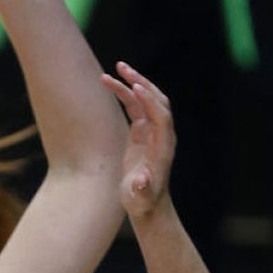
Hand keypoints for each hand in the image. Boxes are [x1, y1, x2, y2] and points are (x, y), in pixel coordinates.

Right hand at [100, 61, 175, 217]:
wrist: (147, 204)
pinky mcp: (141, 132)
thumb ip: (141, 189)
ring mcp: (152, 132)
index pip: (162, 117)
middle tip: (123, 68)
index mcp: (163, 147)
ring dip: (133, 83)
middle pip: (157, 101)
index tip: (135, 88)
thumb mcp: (140, 199)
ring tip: (115, 69)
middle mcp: (161, 135)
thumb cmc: (142, 202)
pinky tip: (109, 83)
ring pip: (146, 100)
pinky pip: (134, 106)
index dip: (150, 102)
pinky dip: (124, 94)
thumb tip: (141, 180)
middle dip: (142, 83)